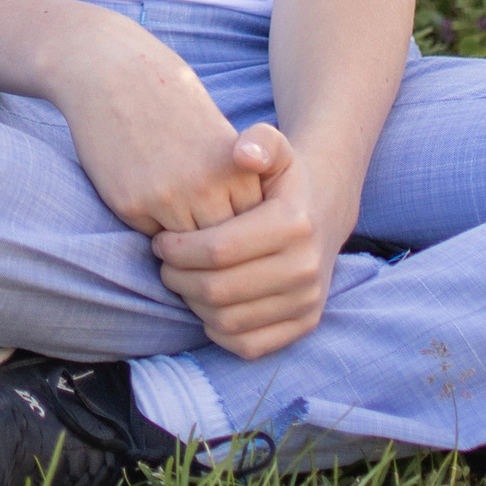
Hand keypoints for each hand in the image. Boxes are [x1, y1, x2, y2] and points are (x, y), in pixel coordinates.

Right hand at [45, 8, 274, 239]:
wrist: (109, 70)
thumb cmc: (167, 95)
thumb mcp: (217, 130)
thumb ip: (234, 175)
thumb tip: (245, 226)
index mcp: (234, 167)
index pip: (253, 226)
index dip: (241, 225)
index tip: (228, 216)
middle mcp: (204, 187)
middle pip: (222, 244)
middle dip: (214, 238)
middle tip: (202, 223)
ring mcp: (165, 198)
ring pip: (187, 248)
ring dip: (184, 238)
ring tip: (177, 215)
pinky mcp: (129, 204)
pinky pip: (151, 236)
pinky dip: (153, 226)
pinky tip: (147, 197)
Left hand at [153, 131, 349, 357]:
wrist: (325, 211)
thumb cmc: (284, 180)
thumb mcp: (276, 148)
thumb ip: (259, 140)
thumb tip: (242, 154)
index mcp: (294, 225)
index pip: (217, 250)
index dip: (178, 248)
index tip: (160, 239)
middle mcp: (305, 269)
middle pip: (218, 289)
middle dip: (178, 277)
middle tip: (164, 262)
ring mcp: (307, 302)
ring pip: (228, 320)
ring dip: (192, 303)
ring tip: (181, 279)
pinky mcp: (304, 325)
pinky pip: (247, 345)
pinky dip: (216, 330)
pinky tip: (205, 302)